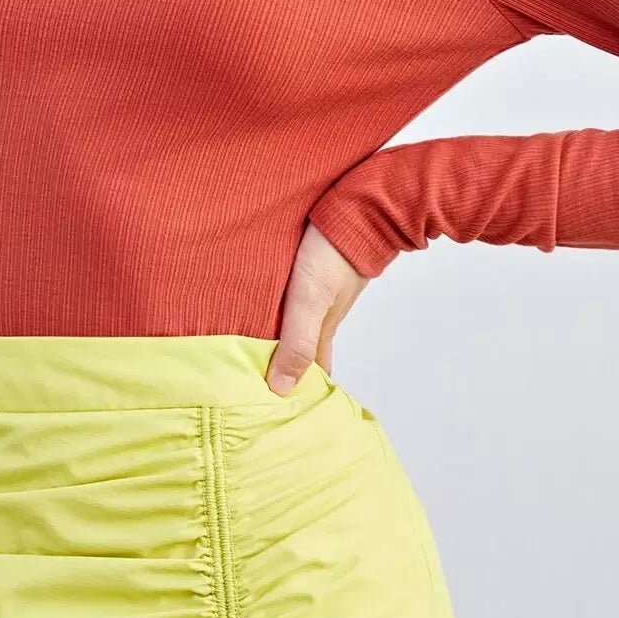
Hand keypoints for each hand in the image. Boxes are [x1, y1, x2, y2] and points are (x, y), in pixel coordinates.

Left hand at [267, 222, 373, 395]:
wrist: (360, 208)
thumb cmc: (334, 254)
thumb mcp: (310, 301)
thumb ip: (297, 341)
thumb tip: (280, 390)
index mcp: (323, 330)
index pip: (312, 372)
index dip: (299, 391)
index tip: (279, 409)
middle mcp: (323, 314)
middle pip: (304, 350)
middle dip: (287, 369)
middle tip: (262, 385)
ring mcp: (322, 292)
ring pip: (300, 324)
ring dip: (283, 339)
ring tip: (257, 351)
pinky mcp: (316, 270)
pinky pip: (297, 299)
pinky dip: (283, 312)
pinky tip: (268, 307)